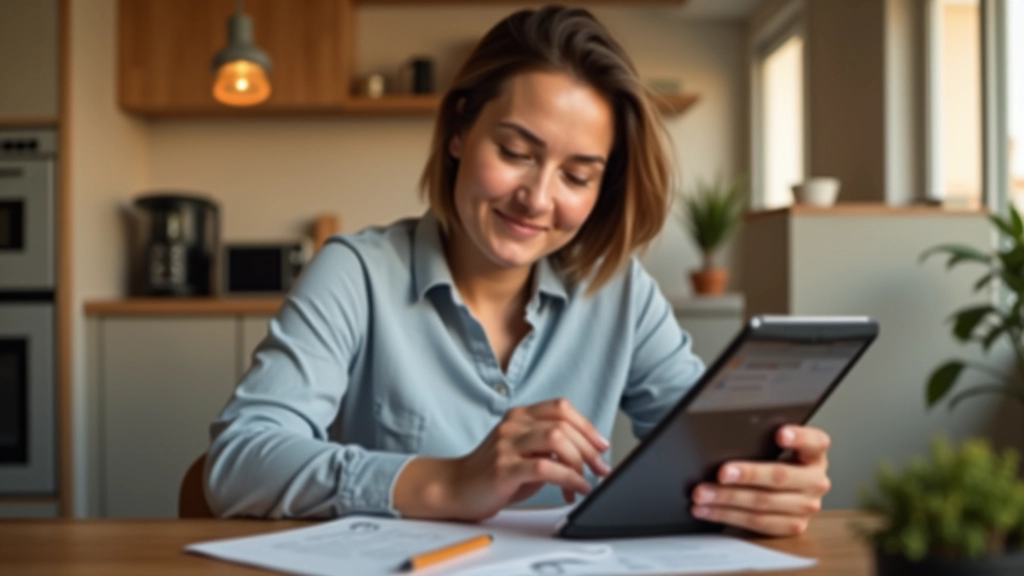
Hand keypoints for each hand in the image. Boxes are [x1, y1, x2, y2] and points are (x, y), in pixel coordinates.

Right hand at [393, 398, 610, 521]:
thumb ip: (550, 446)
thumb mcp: (524, 451)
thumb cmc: (494, 472)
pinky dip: (568, 478)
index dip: (586, 426)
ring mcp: (506, 445)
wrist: (455, 487)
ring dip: (579, 462)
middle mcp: (513, 425)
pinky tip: (574, 489)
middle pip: (563, 424)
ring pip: (556, 440)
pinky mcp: (503, 469)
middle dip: (589, 449)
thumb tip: (589, 454)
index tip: (602, 446)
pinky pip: (545, 468)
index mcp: (520, 415)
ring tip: (587, 481)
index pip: (561, 408)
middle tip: (601, 469)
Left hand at [689, 425, 831, 536]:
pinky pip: (756, 522)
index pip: (814, 441)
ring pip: (763, 503)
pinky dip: (727, 515)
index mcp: (815, 454)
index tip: (780, 434)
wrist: (790, 491)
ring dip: (728, 499)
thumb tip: (722, 435)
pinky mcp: (793, 526)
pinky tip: (707, 509)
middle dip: (748, 474)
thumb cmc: (775, 460)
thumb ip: (761, 439)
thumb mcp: (774, 445)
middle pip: (780, 476)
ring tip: (703, 493)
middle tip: (722, 473)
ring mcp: (807, 506)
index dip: (798, 437)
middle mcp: (815, 480)